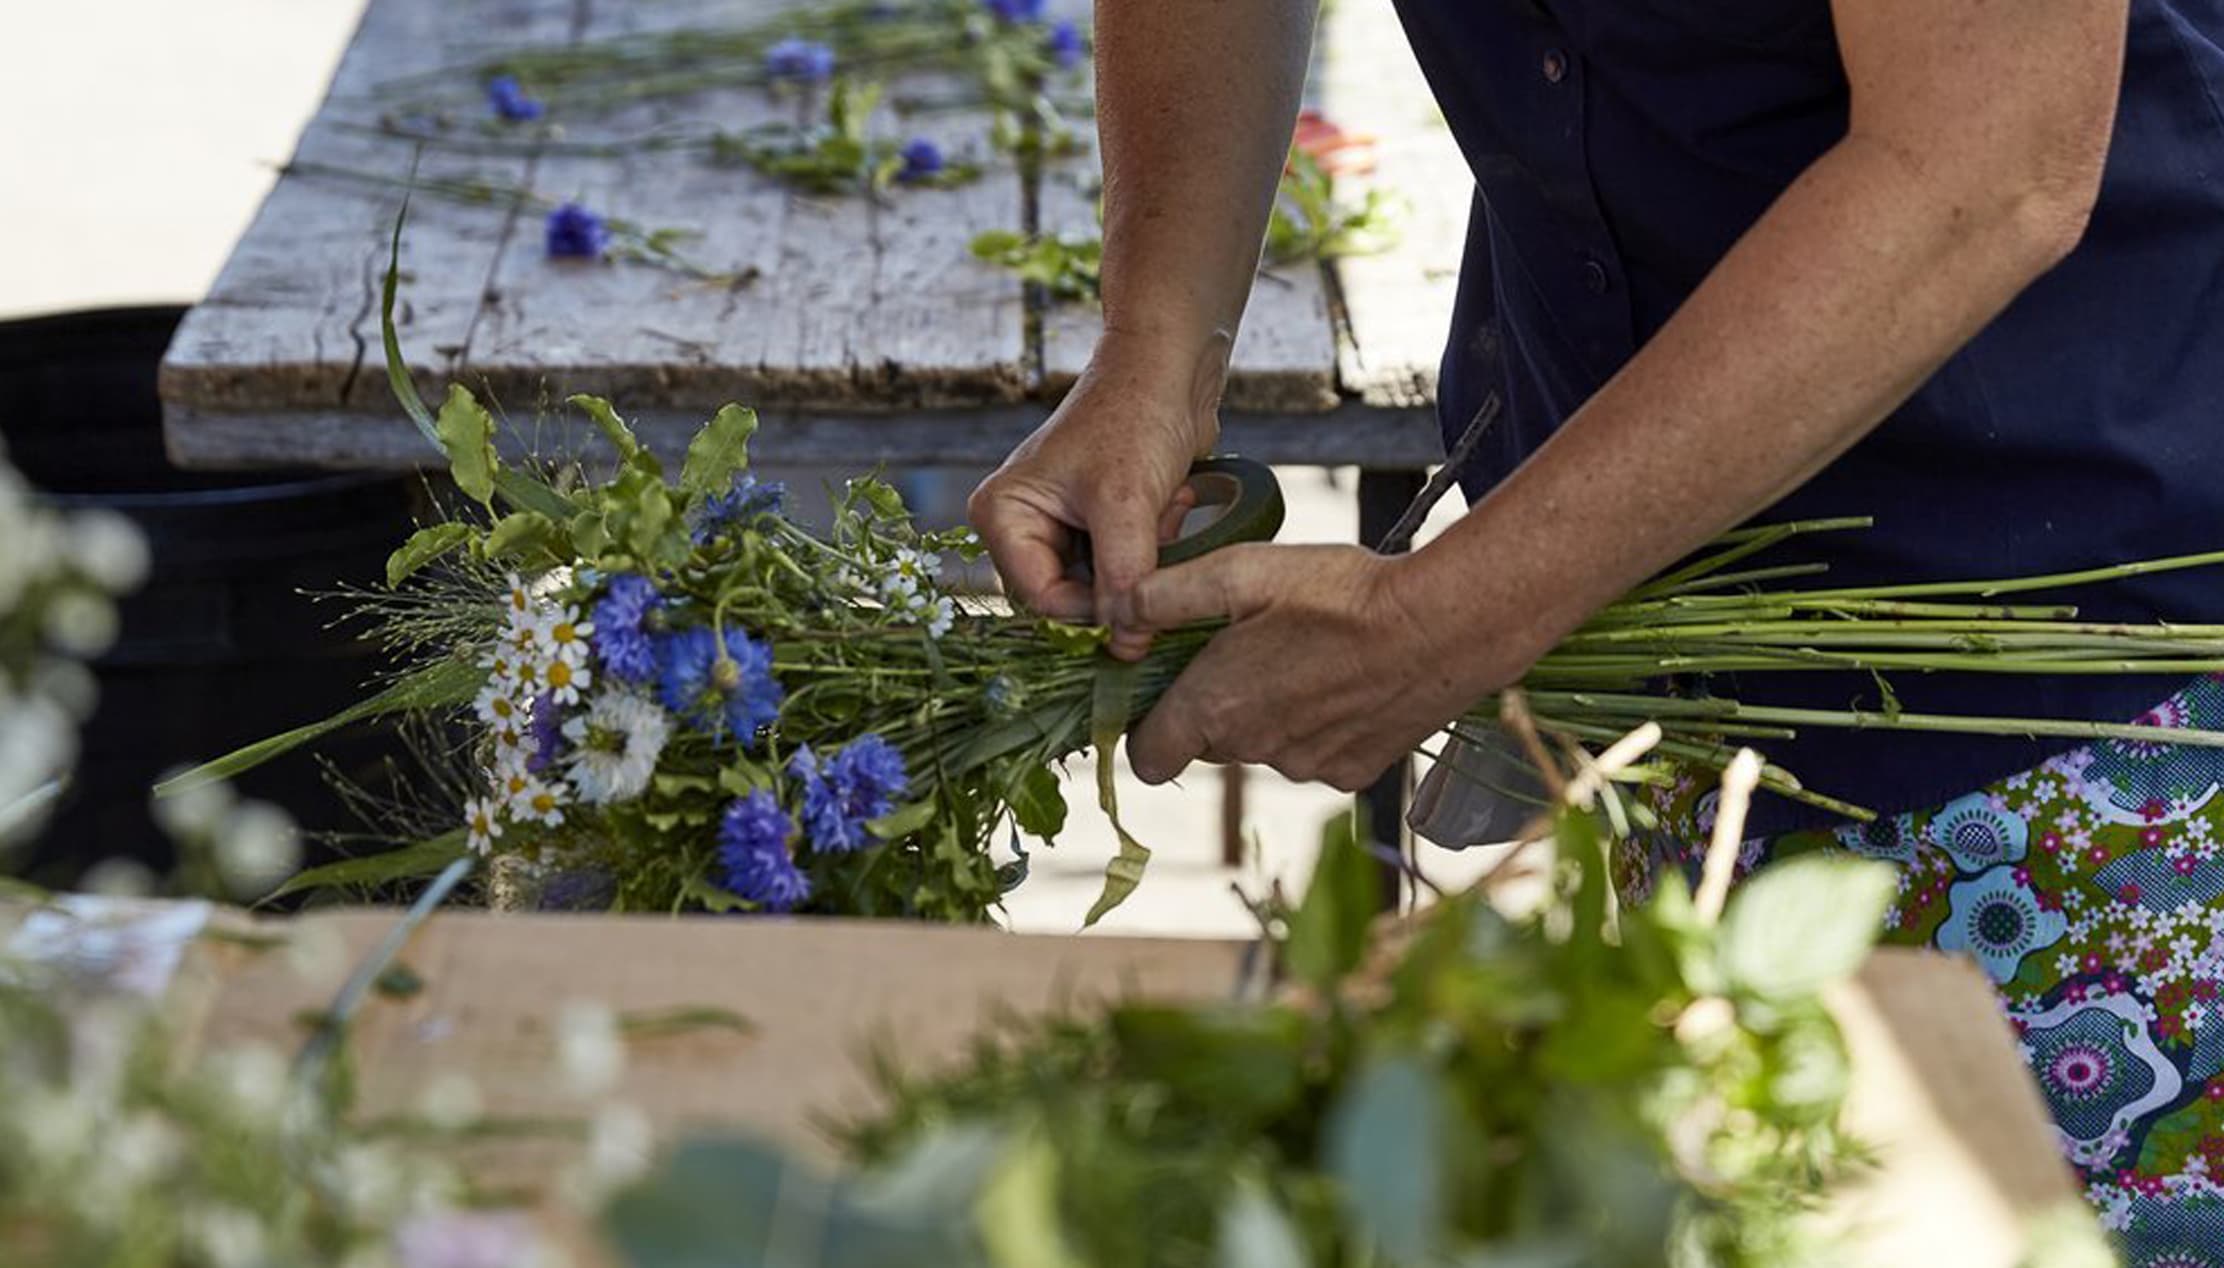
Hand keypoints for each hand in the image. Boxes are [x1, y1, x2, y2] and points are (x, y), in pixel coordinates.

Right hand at [969, 335, 1222, 654]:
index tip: (1145, 602)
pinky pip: (1123, 568)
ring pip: (1102, 587)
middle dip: (1122, 580)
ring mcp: (1059, 528)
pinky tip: (1171, 505)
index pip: (1041, 599)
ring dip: (1144, 562)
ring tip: (1167, 509)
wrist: (1171, 369)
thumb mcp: (1126, 505)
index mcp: (1002, 516)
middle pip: (1069, 598)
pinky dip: (1154, 548)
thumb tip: (1126, 646)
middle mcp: (1021, 526)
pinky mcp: (1096, 527)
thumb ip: (1124, 580)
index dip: (1093, 611)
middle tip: (1160, 536)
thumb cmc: (1135, 417)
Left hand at [1116, 543, 1508, 790]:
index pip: (1145, 758)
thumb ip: (1164, 595)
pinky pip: (1312, 755)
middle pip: (1205, 744)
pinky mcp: (1351, 773)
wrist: (1444, 627)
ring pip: (1261, 747)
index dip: (1144, 726)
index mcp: (1213, 709)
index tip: (1162, 686)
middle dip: (1210, 705)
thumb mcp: (1240, 571)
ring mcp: (1305, 768)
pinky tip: (1342, 679)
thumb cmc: (1340, 593)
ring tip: (1301, 654)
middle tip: (1240, 647)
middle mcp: (1253, 751)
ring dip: (1266, 712)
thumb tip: (1116, 615)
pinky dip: (1316, 725)